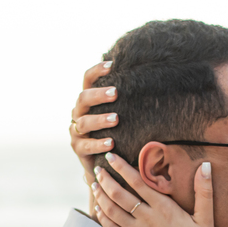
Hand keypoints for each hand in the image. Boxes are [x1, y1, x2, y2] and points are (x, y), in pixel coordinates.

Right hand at [70, 61, 117, 199]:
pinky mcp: (79, 149)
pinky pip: (87, 145)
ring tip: (116, 119)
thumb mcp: (121, 115)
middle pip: (83, 98)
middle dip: (98, 95)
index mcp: (88, 101)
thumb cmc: (117, 132)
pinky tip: (111, 143)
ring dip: (100, 119)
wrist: (103, 161)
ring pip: (84, 122)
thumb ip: (127, 101)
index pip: (87, 80)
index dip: (97, 71)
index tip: (112, 65)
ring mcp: (76, 131)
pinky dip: (99, 144)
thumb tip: (151, 81)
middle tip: (115, 93)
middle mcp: (79, 113)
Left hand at [93, 152, 216, 226]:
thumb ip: (204, 192)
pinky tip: (98, 210)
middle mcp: (147, 219)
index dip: (122, 167)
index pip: (137, 181)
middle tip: (97, 169)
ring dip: (100, 196)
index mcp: (165, 209)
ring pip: (111, 210)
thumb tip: (205, 166)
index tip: (111, 157)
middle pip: (119, 194)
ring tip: (93, 185)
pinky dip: (102, 218)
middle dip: (105, 179)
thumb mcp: (206, 221)